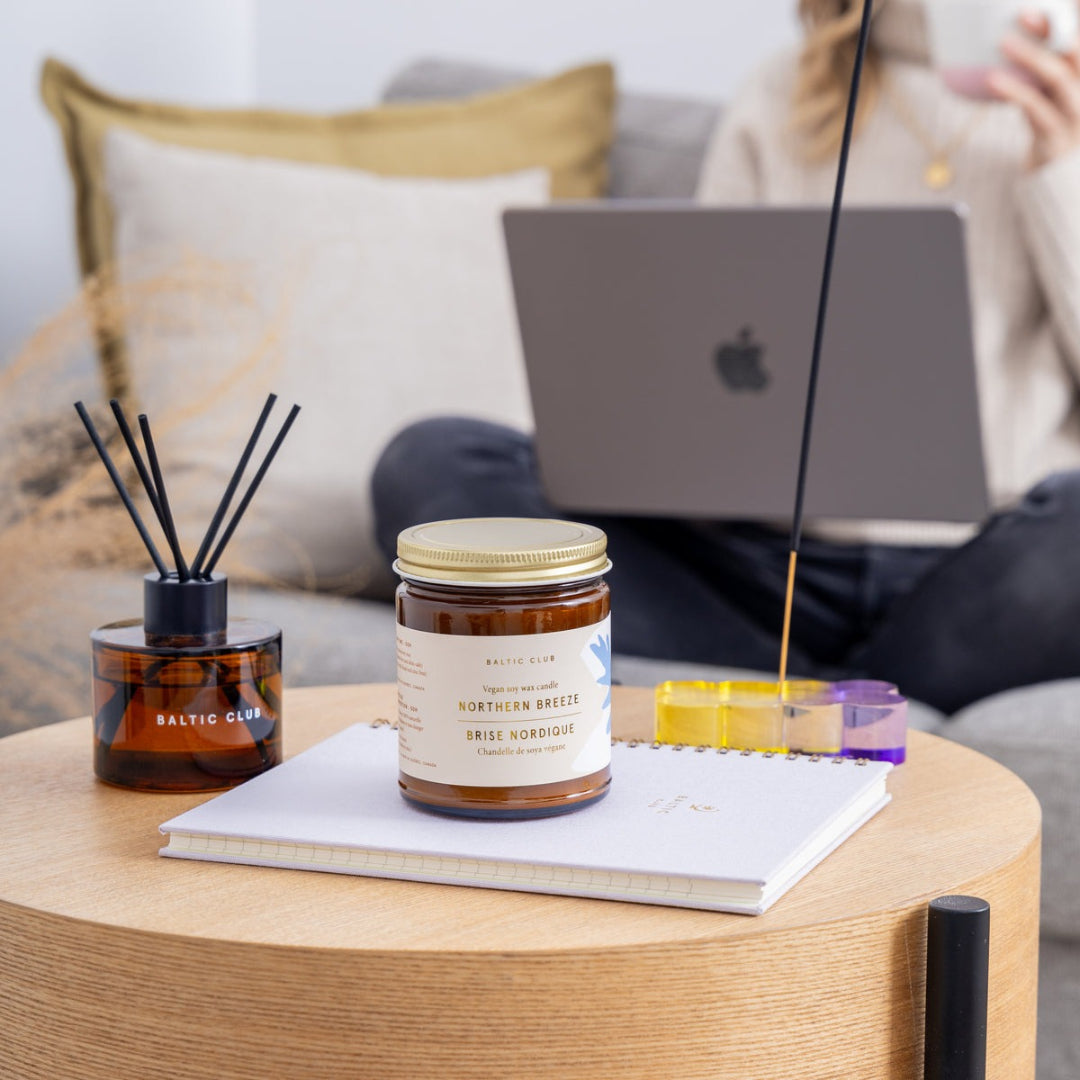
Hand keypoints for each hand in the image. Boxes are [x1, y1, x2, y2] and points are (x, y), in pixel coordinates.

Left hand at [988, 11, 1079, 169]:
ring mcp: (1077, 110)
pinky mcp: (1056, 134)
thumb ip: (1042, 62)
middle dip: (1053, 26)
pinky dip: (1014, 91)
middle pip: (1076, 50)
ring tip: (1003, 41)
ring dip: (1031, 56)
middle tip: (1024, 11)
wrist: (1056, 173)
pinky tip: (993, 79)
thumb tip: (1009, 33)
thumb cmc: (1050, 120)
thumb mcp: (1049, 89)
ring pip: (1058, 76)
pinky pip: (1035, 107)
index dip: (1074, 14)